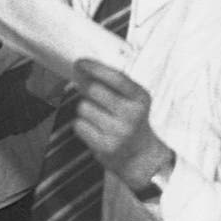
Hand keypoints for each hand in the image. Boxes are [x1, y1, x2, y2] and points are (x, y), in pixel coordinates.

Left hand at [68, 60, 171, 190]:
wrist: (141, 157)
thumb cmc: (131, 122)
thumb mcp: (133, 100)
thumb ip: (112, 85)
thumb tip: (81, 69)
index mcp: (140, 98)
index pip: (116, 77)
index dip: (95, 67)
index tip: (80, 62)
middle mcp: (132, 114)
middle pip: (94, 90)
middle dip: (86, 88)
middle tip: (88, 92)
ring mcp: (119, 132)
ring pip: (83, 108)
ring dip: (85, 109)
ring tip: (98, 117)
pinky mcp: (105, 146)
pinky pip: (79, 126)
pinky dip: (82, 125)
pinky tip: (94, 129)